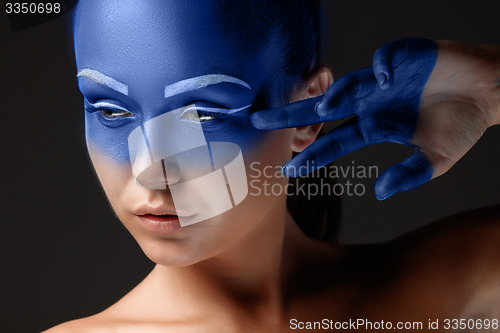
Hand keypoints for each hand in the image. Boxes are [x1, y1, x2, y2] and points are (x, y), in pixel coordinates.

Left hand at [250, 38, 499, 199]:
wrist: (489, 93)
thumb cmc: (462, 125)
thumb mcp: (436, 160)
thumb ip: (408, 176)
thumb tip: (379, 193)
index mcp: (374, 126)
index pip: (334, 142)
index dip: (312, 154)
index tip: (289, 169)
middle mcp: (370, 103)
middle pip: (322, 110)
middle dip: (291, 115)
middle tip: (260, 121)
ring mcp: (382, 80)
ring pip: (347, 85)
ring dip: (334, 94)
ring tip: (323, 105)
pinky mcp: (403, 56)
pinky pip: (383, 60)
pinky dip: (380, 68)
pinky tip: (382, 78)